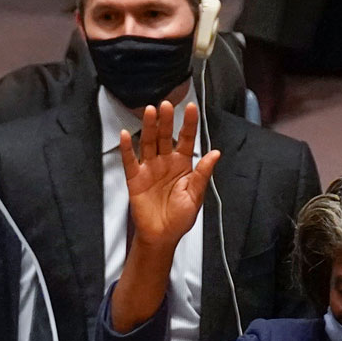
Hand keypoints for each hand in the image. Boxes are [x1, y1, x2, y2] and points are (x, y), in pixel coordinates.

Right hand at [120, 99, 218, 260]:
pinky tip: (127, 135)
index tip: (191, 108)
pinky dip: (127, 148)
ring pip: (149, 143)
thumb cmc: (180, 218)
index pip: (187, 139)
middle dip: (166, 121)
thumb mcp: (195, 195)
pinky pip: (130, 161)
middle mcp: (166, 162)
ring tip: (150, 111)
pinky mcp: (135, 178)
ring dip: (149, 127)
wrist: (162, 236)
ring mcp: (150, 169)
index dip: (189, 124)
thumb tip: (215, 153)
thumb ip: (202, 173)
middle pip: (166, 136)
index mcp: (183, 165)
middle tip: (167, 104)